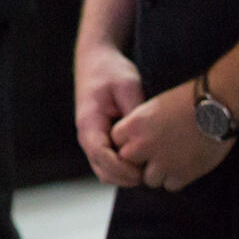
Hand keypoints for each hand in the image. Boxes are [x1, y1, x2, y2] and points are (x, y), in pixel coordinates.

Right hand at [74, 41, 145, 185]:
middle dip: (126, 178)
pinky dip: (123, 168)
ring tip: (149, 169)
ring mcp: (91, 138)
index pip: (102, 156)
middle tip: (152, 174)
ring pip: (104, 171)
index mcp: (89, 122)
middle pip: (102, 171)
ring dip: (125, 176)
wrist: (95, 59)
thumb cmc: (111, 70)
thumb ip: (134, 114)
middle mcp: (86, 134)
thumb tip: (147, 140)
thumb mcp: (127, 86)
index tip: (144, 171)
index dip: (123, 169)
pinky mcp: (99, 138)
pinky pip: (108, 163)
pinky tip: (143, 160)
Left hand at [110, 79, 234, 190]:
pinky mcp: (183, 174)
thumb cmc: (186, 101)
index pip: (116, 141)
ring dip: (158, 173)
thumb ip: (140, 126)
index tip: (140, 140)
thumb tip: (133, 141)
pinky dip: (176, 179)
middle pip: (128, 162)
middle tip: (155, 154)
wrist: (215, 107)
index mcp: (134, 126)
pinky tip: (185, 166)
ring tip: (172, 160)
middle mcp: (143, 146)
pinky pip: (170, 186)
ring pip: (149, 179)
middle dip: (139, 160)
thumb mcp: (153, 107)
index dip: (128, 142)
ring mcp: (163, 162)